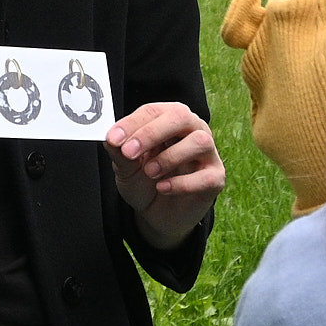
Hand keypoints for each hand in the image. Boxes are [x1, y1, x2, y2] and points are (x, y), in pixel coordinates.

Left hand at [105, 101, 223, 248]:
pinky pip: (207, 176)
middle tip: (130, 152)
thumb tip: (110, 139)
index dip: (132, 123)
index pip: (152, 111)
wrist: (157, 214)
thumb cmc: (144, 181)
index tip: (113, 139)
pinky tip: (163, 188)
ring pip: (200, 141)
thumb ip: (120, 153)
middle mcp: (192, 129)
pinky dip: (182, 183)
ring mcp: (208, 153)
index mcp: (168, 119)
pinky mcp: (216, 178)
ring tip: (150, 172)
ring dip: (170, 157)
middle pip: (180, 116)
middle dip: (152, 133)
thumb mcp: (126, 168)